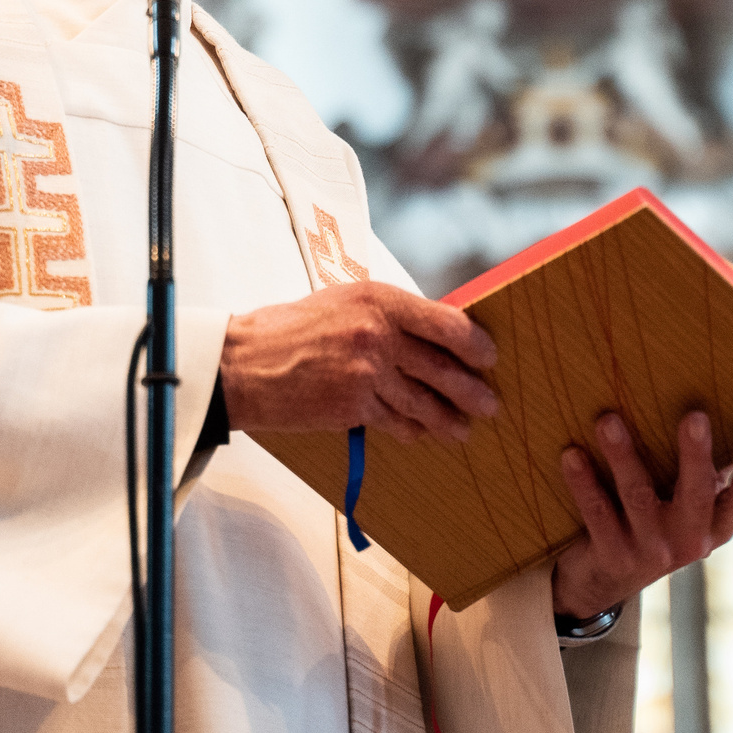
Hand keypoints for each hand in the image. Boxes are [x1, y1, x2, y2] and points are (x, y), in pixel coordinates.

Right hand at [221, 282, 500, 442]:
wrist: (243, 363)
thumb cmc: (291, 330)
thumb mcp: (344, 303)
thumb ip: (387, 316)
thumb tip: (432, 335)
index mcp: (379, 299)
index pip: (447, 322)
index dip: (475, 344)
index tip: (488, 356)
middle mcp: (378, 333)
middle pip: (443, 367)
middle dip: (471, 390)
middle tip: (488, 403)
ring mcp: (367, 372)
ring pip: (424, 402)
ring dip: (448, 419)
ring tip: (463, 429)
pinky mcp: (353, 406)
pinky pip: (396, 422)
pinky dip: (411, 430)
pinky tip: (421, 433)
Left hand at [551, 411, 732, 618]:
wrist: (604, 580)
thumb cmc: (653, 522)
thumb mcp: (683, 508)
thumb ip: (701, 472)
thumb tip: (716, 409)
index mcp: (713, 527)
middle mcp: (689, 542)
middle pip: (696, 496)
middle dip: (695, 455)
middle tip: (694, 416)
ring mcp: (651, 552)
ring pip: (638, 497)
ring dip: (623, 456)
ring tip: (607, 421)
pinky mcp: (613, 556)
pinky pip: (597, 513)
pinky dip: (583, 482)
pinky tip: (572, 454)